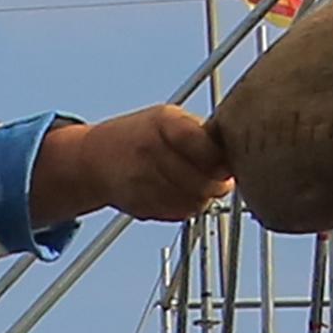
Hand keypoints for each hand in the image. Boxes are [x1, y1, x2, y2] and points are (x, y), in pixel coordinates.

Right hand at [27, 103, 232, 231]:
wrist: (95, 159)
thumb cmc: (140, 135)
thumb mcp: (169, 119)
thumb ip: (201, 134)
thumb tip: (237, 155)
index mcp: (163, 123)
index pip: (206, 147)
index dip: (221, 159)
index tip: (227, 160)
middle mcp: (150, 151)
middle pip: (203, 180)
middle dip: (218, 183)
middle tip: (222, 178)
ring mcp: (143, 181)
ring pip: (194, 201)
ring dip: (204, 197)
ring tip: (201, 185)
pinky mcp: (140, 205)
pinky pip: (179, 212)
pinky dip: (188, 207)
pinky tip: (182, 194)